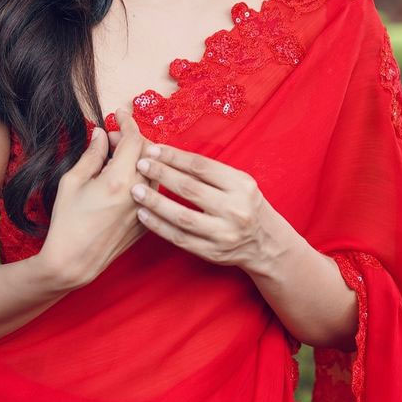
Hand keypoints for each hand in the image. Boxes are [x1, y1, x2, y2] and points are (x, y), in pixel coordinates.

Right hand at [38, 106, 158, 289]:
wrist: (73, 262)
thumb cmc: (67, 222)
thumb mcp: (72, 182)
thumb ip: (91, 156)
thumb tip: (101, 135)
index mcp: (118, 180)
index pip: (134, 140)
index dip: (127, 122)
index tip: (119, 113)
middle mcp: (138, 193)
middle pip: (148, 153)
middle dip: (131, 139)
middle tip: (110, 140)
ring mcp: (145, 209)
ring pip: (154, 172)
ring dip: (139, 159)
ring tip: (115, 159)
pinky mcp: (146, 222)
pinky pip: (152, 192)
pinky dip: (141, 178)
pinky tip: (122, 181)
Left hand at [128, 139, 276, 270]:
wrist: (265, 242)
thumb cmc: (245, 204)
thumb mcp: (239, 182)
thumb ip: (210, 172)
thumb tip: (170, 155)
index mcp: (241, 185)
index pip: (201, 166)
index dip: (175, 157)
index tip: (154, 150)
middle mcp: (234, 209)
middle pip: (190, 189)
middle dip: (162, 174)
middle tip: (141, 165)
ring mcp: (223, 233)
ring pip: (182, 216)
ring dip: (155, 202)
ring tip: (136, 191)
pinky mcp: (212, 252)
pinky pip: (180, 238)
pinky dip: (159, 226)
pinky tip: (144, 215)